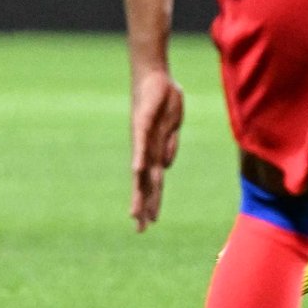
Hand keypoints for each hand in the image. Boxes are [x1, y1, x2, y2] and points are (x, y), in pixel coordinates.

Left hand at [129, 68, 184, 230]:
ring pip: (142, 170)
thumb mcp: (172, 128)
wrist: (155, 77)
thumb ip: (169, 147)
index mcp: (154, 152)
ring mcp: (144, 138)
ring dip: (140, 192)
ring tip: (136, 212)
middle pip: (145, 183)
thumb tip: (164, 168)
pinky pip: (141, 144)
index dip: (150, 202)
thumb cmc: (163, 101)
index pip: (152, 182)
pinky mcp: (143, 123)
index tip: (149, 223)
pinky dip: (140, 159)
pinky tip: (138, 172)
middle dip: (144, 206)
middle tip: (140, 229)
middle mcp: (147, 149)